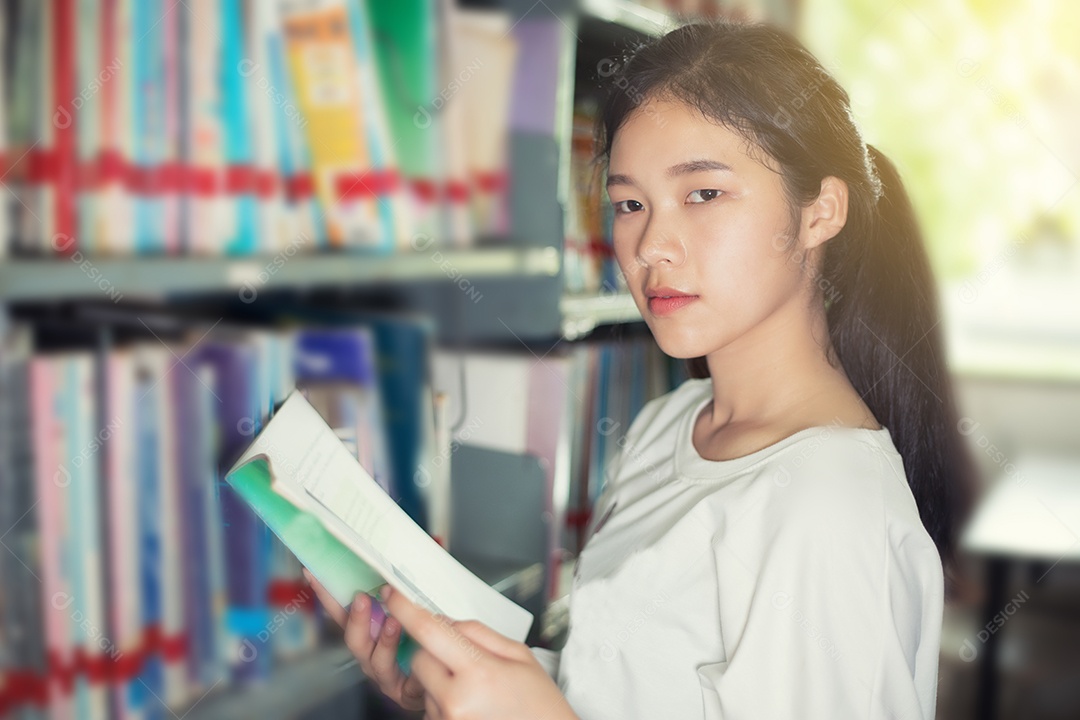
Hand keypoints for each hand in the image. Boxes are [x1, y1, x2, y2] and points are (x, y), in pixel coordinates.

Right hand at [303, 568, 425, 711]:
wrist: (445, 677)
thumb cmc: (426, 644)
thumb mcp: (413, 613)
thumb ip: (402, 595)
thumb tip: (401, 564)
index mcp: (369, 636)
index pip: (343, 614)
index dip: (327, 596)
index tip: (313, 573)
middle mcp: (371, 657)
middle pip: (355, 640)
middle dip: (356, 619)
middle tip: (361, 598)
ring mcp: (386, 677)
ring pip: (378, 662)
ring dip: (385, 640)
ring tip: (394, 622)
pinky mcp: (406, 693)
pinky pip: (408, 682)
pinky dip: (416, 671)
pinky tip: (421, 654)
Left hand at [381, 584, 577, 719]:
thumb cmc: (538, 704)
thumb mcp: (518, 655)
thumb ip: (477, 633)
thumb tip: (444, 622)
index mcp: (478, 672)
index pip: (428, 631)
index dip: (405, 609)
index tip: (392, 595)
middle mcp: (455, 700)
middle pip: (419, 659)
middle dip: (433, 652)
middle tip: (463, 659)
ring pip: (424, 684)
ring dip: (441, 681)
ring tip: (477, 692)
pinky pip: (430, 706)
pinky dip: (444, 701)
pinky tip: (472, 706)